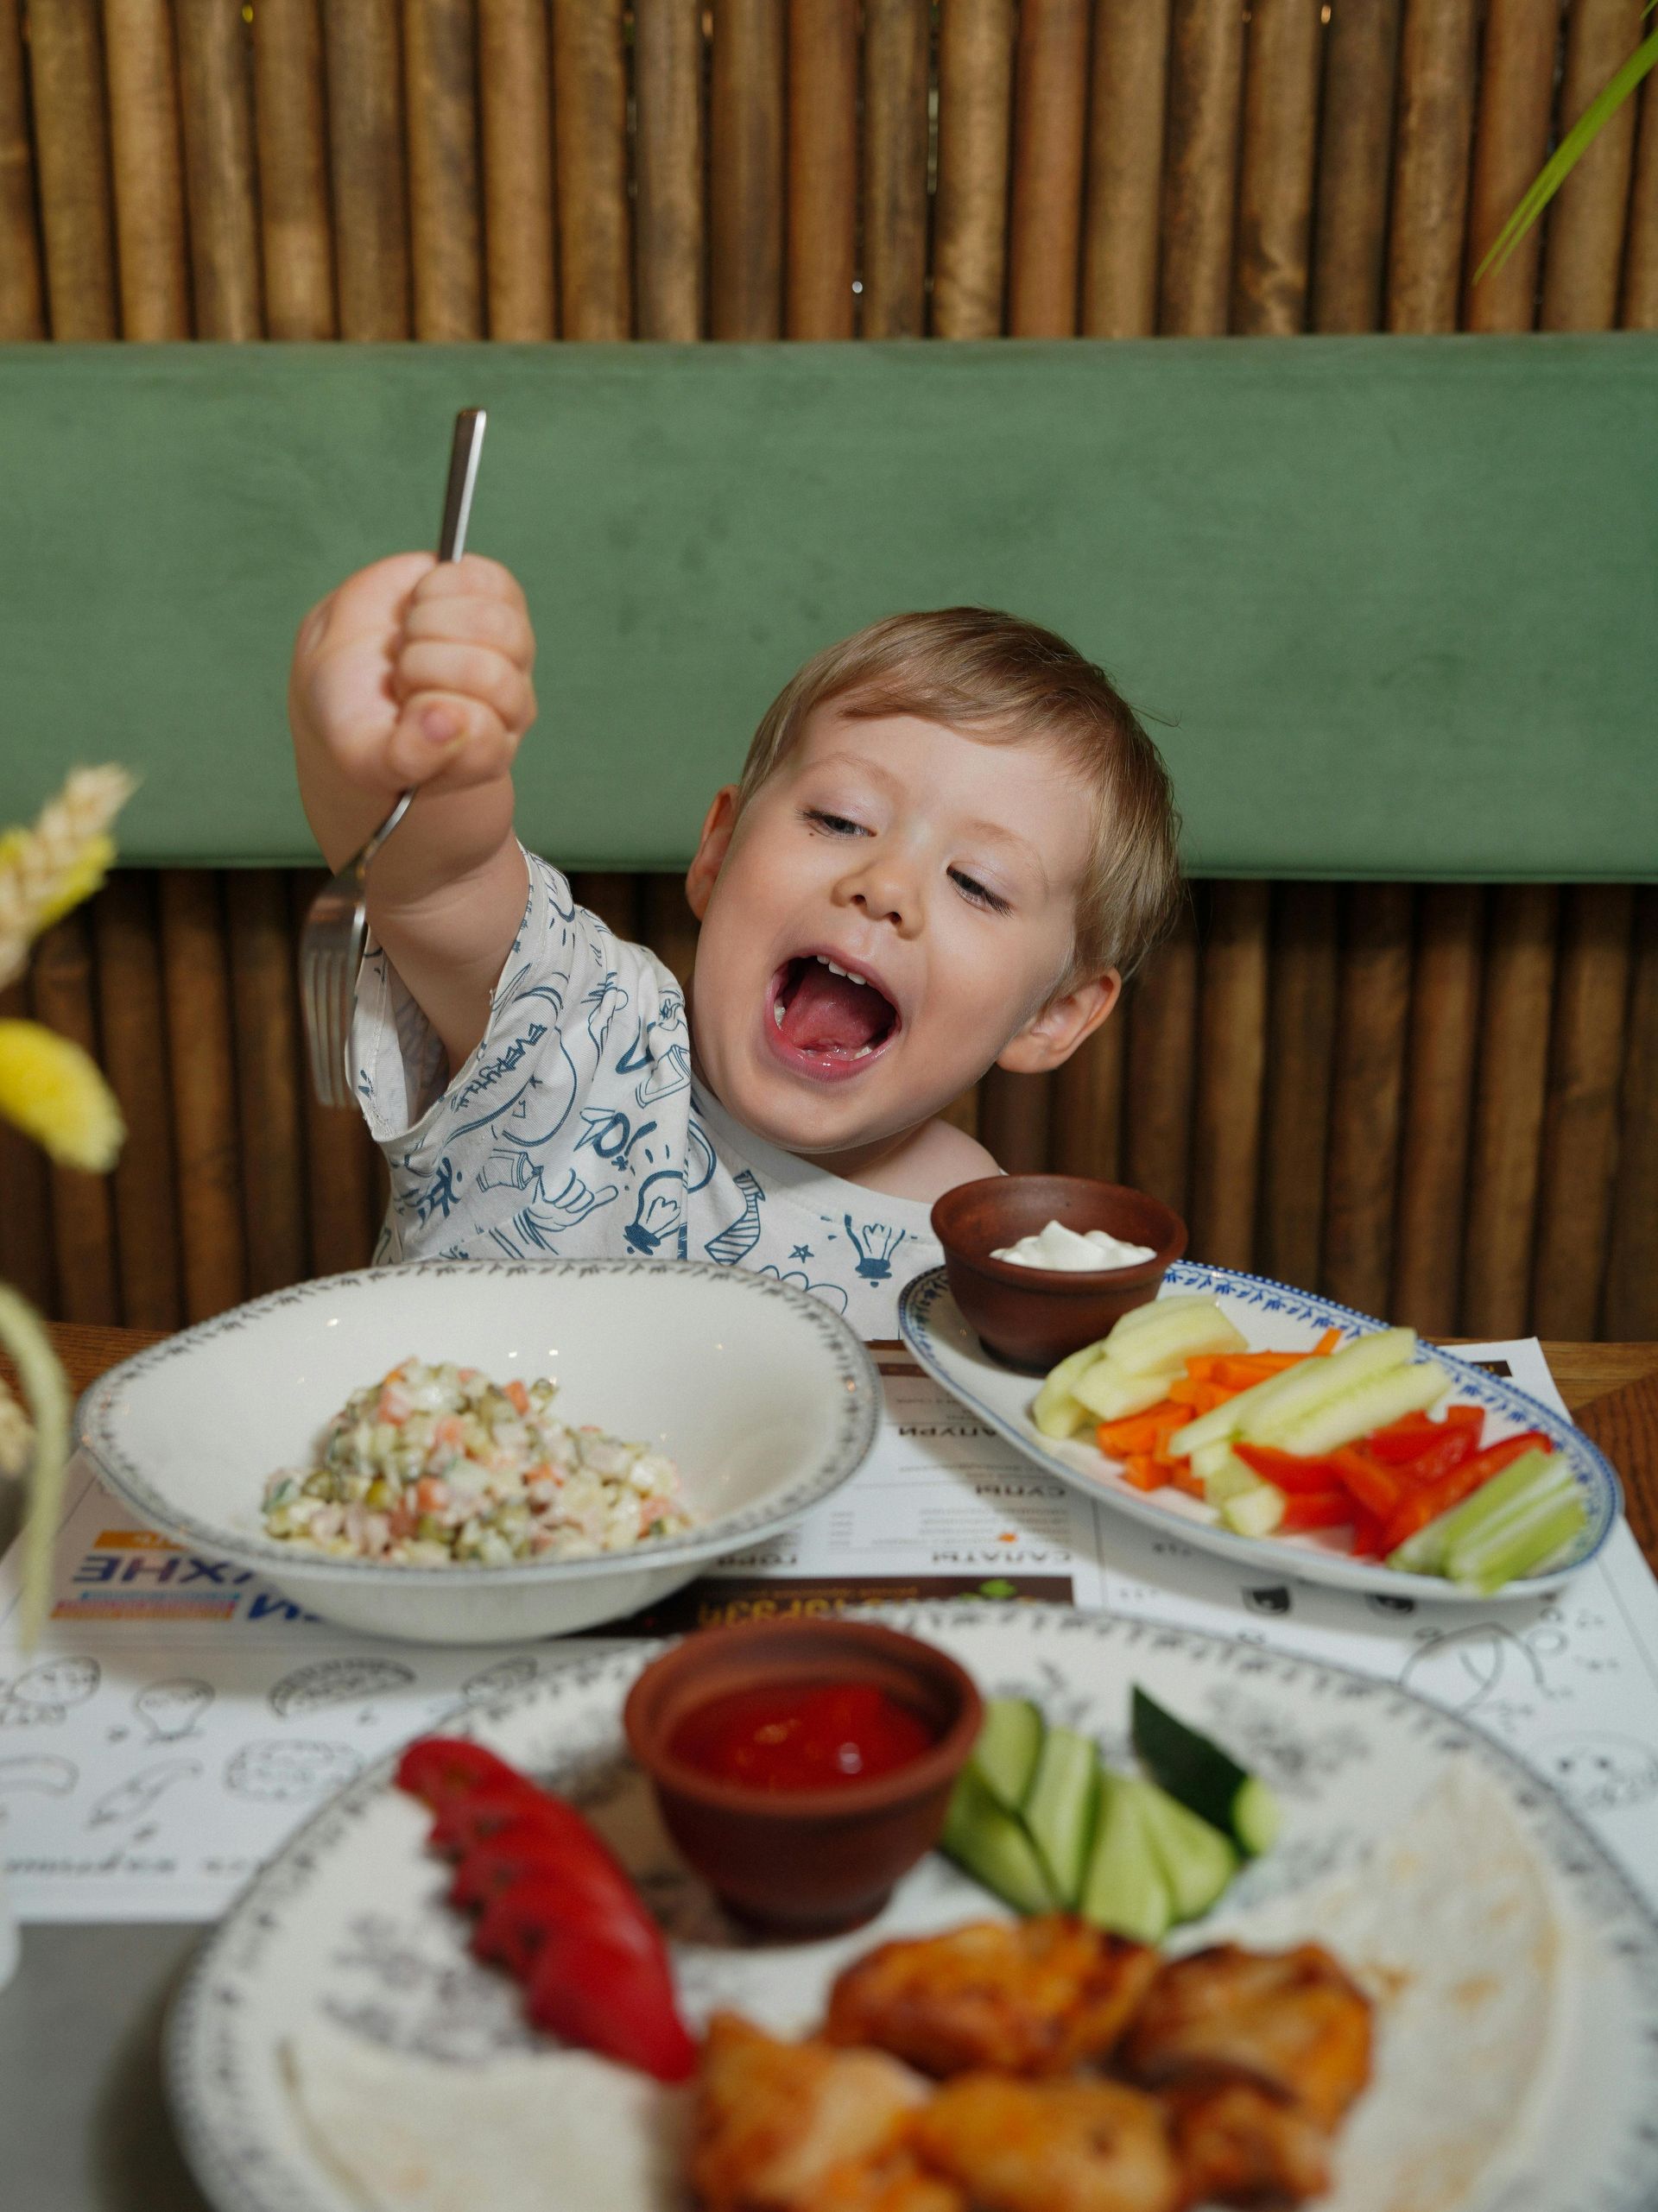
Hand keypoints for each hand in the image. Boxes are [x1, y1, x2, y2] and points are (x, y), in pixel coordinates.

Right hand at [290, 551, 537, 805]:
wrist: (347, 663)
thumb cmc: (357, 720)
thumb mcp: (364, 758)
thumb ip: (407, 757)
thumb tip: (450, 721)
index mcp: (484, 753)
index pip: (480, 730)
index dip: (429, 710)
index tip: (402, 710)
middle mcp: (511, 704)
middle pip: (488, 673)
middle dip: (421, 665)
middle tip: (401, 674)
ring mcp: (513, 649)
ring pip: (491, 623)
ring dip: (429, 623)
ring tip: (409, 640)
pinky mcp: (500, 597)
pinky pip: (483, 580)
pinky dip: (437, 585)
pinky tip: (421, 605)